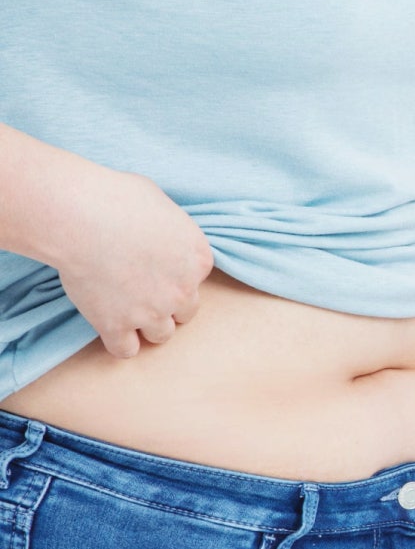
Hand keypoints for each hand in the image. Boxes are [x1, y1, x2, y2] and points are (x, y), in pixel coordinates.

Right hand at [55, 169, 213, 358]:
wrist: (82, 216)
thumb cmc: (118, 197)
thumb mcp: (160, 203)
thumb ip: (169, 227)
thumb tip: (159, 228)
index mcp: (198, 259)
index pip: (196, 280)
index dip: (175, 276)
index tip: (155, 267)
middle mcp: (182, 290)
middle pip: (185, 313)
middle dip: (167, 304)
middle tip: (141, 290)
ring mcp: (151, 312)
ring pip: (161, 335)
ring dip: (146, 326)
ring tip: (125, 309)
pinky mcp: (117, 326)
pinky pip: (126, 351)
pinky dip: (119, 343)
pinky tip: (109, 328)